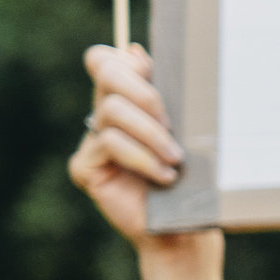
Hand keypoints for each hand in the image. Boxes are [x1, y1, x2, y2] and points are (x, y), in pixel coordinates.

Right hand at [67, 44, 189, 244]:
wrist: (185, 229)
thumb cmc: (195, 178)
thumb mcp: (189, 130)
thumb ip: (168, 93)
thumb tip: (137, 50)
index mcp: (129, 100)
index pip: (107, 60)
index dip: (127, 61)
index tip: (157, 76)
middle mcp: (106, 115)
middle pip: (105, 71)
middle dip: (144, 92)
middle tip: (171, 122)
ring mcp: (92, 140)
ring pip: (111, 109)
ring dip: (150, 132)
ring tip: (176, 157)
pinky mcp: (85, 166)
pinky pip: (108, 143)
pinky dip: (141, 157)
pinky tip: (165, 176)